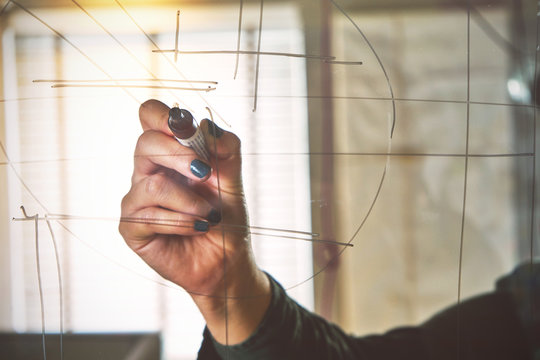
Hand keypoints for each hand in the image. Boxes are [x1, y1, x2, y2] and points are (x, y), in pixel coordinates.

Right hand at [119, 99, 269, 343]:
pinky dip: (181, 222)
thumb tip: (205, 125)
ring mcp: (137, 198)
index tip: (186, 128)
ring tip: (209, 214)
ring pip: (152, 184)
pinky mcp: (132, 226)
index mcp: (170, 153)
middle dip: (180, 156)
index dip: (163, 115)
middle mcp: (149, 171)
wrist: (227, 259)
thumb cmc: (225, 215)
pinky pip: (149, 216)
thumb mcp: (233, 178)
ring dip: (189, 201)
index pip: (150, 117)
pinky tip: (197, 228)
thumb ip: (225, 148)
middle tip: (206, 173)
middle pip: (145, 143)